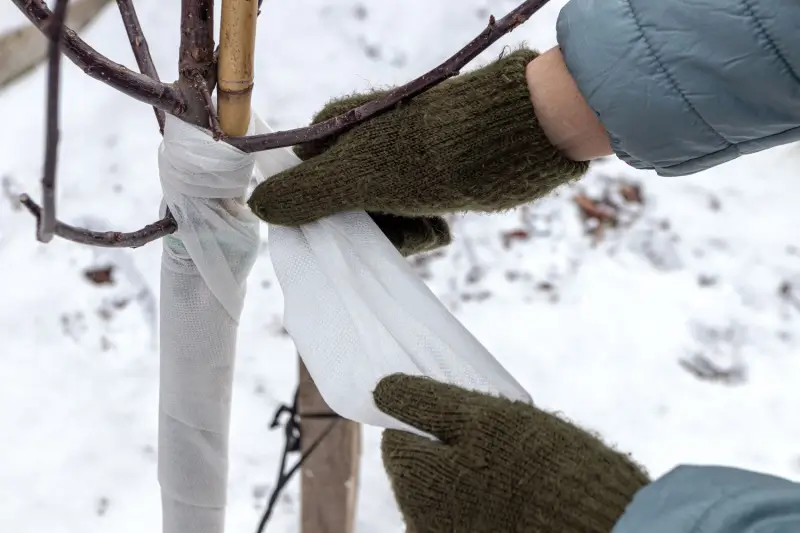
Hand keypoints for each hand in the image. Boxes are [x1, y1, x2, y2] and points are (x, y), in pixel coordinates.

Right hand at [248, 48, 587, 231]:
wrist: (515, 141)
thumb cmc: (427, 156)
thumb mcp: (357, 178)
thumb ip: (306, 194)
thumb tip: (258, 207)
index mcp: (338, 129)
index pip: (304, 179)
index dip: (316, 210)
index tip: (333, 229)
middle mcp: (366, 143)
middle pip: (344, 206)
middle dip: (368, 227)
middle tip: (389, 226)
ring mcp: (401, 161)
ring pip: (379, 217)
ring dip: (400, 232)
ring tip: (426, 221)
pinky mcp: (432, 178)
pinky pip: (411, 216)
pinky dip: (424, 226)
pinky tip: (441, 223)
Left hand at [373, 374, 649, 532]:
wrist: (607, 525)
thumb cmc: (546, 466)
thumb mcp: (486, 417)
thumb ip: (426, 402)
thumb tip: (381, 389)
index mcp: (416, 484)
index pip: (397, 440)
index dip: (429, 423)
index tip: (461, 419)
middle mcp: (422, 524)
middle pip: (417, 472)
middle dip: (447, 454)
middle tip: (497, 447)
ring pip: (442, 498)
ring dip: (466, 481)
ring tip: (515, 476)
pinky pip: (464, 519)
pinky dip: (482, 507)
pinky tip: (518, 501)